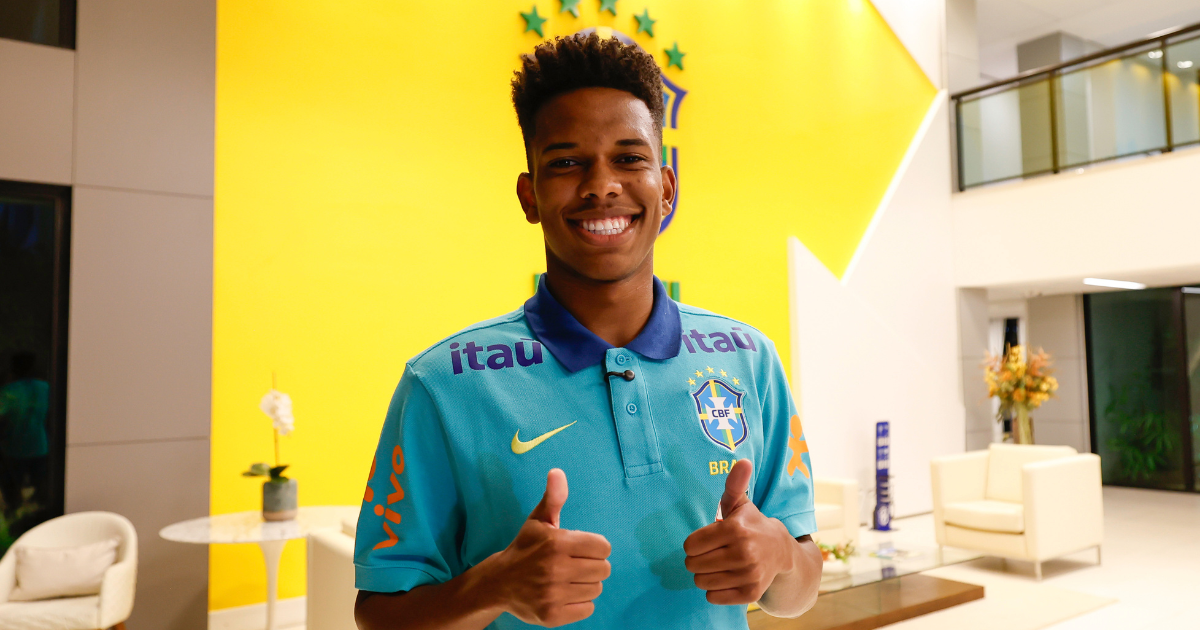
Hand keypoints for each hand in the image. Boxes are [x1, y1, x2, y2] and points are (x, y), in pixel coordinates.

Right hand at [482, 469, 611, 626]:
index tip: (580, 549)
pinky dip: (580, 603)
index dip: (595, 547)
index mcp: (557, 543)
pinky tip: (565, 595)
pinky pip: (588, 609)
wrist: (498, 583)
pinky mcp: (552, 616)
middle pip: (604, 569)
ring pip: (596, 589)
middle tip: (575, 565)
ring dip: (586, 584)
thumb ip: (553, 497)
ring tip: (568, 579)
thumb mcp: (538, 521)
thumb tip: (557, 472)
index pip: (603, 547)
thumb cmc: (525, 548)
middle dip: (592, 565)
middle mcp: (556, 569)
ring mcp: (553, 594)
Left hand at [683, 459, 796, 604]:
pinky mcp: (750, 593)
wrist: (781, 552)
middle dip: (697, 560)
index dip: (694, 544)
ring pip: (701, 582)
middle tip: (713, 554)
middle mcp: (743, 553)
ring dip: (705, 575)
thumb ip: (734, 483)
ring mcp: (748, 574)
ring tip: (719, 565)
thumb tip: (743, 461)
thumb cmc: (751, 525)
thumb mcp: (740, 504)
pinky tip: (727, 578)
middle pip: (693, 565)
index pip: (690, 545)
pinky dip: (715, 590)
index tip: (707, 540)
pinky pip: (713, 597)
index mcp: (735, 529)